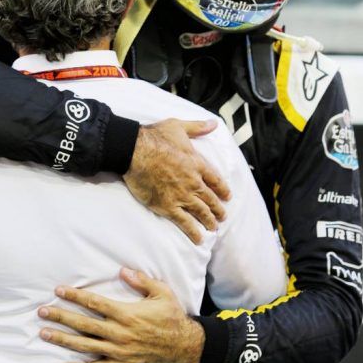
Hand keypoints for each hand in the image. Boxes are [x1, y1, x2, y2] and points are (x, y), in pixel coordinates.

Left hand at [38, 267, 205, 362]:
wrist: (185, 347)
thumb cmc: (173, 317)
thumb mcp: (162, 293)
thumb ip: (141, 281)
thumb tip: (122, 271)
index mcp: (127, 313)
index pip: (94, 303)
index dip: (75, 296)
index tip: (58, 290)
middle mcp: (119, 333)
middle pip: (83, 324)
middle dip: (61, 316)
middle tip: (41, 312)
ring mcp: (118, 352)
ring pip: (84, 346)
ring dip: (62, 340)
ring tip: (43, 334)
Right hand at [123, 118, 229, 244]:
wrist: (135, 151)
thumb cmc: (155, 137)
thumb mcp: (179, 126)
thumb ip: (197, 127)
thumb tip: (213, 123)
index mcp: (197, 163)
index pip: (216, 179)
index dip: (223, 189)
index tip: (227, 196)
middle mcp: (193, 181)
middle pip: (210, 198)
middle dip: (218, 209)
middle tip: (223, 217)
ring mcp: (181, 196)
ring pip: (201, 212)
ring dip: (209, 221)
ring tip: (214, 228)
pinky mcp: (167, 206)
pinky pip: (184, 222)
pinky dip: (193, 232)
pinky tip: (199, 239)